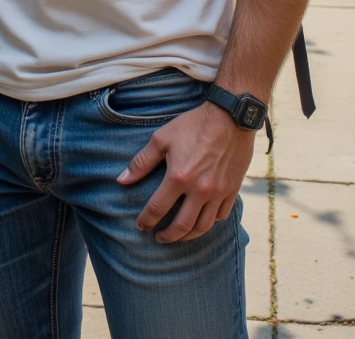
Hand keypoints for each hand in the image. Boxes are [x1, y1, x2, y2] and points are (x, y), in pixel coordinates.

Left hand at [117, 101, 255, 241]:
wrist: (230, 116)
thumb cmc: (193, 124)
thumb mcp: (162, 138)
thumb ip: (141, 162)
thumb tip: (121, 180)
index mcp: (179, 176)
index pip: (158, 209)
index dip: (147, 221)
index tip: (141, 226)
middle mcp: (200, 189)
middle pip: (182, 226)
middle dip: (168, 236)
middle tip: (159, 238)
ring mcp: (218, 192)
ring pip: (203, 226)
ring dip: (188, 236)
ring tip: (179, 236)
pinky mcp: (232, 189)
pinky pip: (221, 216)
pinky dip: (210, 223)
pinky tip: (201, 221)